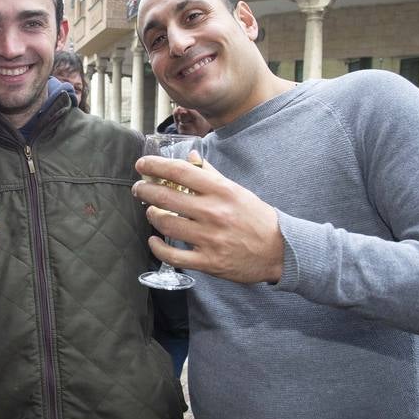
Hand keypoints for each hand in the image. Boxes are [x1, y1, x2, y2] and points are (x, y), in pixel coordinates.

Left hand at [132, 152, 284, 284]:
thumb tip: (190, 157)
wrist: (280, 250)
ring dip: (152, 215)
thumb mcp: (237, 191)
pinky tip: (154, 240)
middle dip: (145, 191)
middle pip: (166, 198)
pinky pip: (173, 255)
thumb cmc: (256, 218)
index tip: (141, 165)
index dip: (155, 166)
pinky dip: (158, 248)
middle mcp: (213, 213)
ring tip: (151, 211)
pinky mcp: (208, 262)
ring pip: (166, 225)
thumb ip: (211, 174)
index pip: (181, 172)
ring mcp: (209, 239)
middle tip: (139, 188)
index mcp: (221, 191)